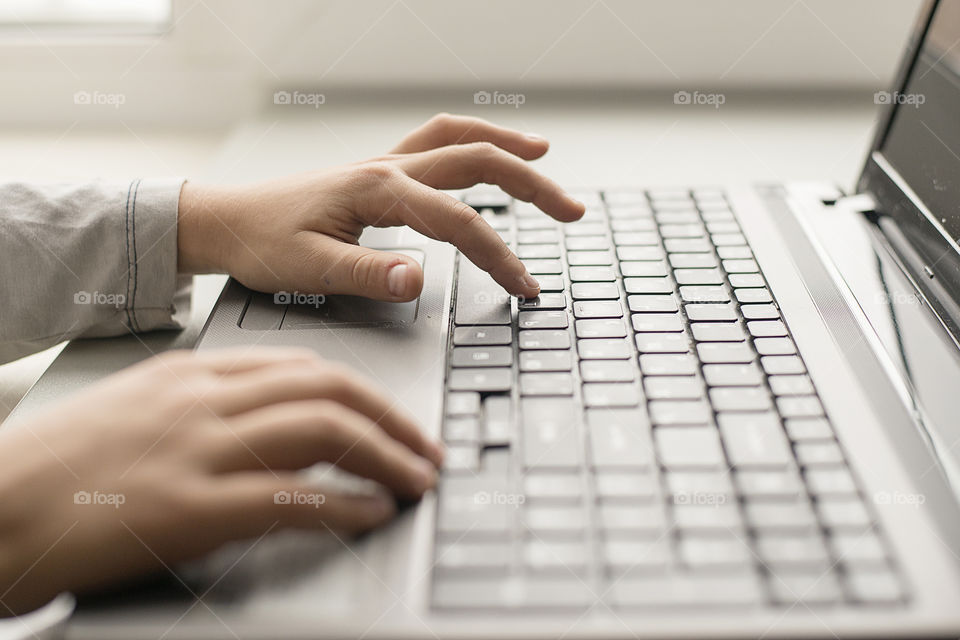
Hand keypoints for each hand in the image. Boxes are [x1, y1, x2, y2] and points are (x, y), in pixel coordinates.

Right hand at [0, 347, 441, 615]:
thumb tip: (268, 421)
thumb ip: (204, 405)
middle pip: (327, 388)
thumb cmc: (60, 465)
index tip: (393, 417)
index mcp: (193, 374)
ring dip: (384, 456)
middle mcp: (203, 400)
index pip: (304, 366)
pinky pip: (290, 497)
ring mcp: (197, 450)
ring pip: (320, 430)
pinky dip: (343, 505)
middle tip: (426, 449)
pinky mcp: (186, 508)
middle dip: (392, 418)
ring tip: (416, 480)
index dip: (364, 392)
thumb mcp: (139, 410)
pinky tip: (370, 515)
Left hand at [177, 113, 583, 300]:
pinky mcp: (378, 174)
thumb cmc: (261, 243)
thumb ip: (364, 274)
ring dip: (505, 146)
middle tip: (571, 211)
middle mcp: (387, 169)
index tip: (525, 287)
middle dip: (531, 184)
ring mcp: (384, 166)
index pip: (458, 222)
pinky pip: (435, 143)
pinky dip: (471, 142)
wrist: (225, 221)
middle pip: (477, 160)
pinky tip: (484, 153)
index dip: (499, 256)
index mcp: (377, 191)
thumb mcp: (307, 269)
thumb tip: (418, 280)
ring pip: (459, 140)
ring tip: (544, 155)